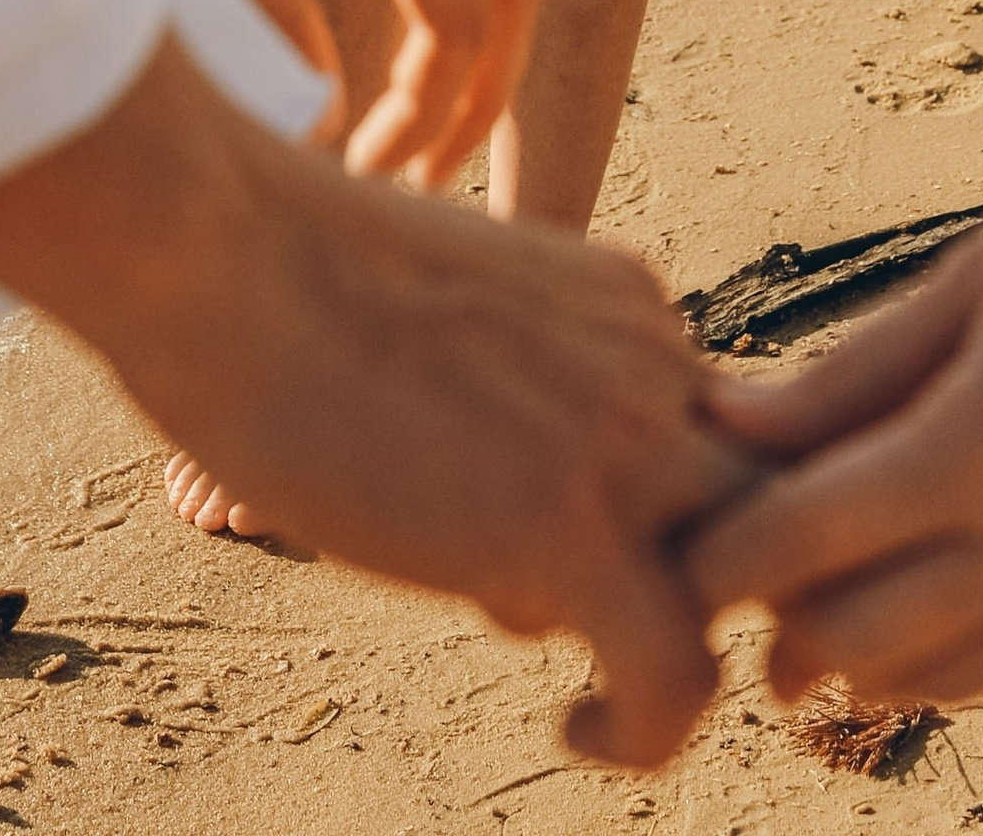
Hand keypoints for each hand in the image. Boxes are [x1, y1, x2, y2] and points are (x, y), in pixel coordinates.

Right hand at [0, 38, 758, 766]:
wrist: (220, 250)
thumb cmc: (278, 275)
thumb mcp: (444, 310)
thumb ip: (505, 381)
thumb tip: (493, 500)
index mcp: (624, 299)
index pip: (709, 427)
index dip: (668, 509)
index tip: (601, 562)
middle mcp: (650, 358)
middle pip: (762, 496)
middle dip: (725, 578)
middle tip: (645, 640)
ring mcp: (621, 439)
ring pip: (747, 578)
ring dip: (690, 646)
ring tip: (608, 699)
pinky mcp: (569, 529)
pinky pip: (677, 673)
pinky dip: (645, 731)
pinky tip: (574, 731)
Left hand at [683, 0, 982, 713]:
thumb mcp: (977, 274)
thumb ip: (847, 373)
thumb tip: (716, 432)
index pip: (800, 549)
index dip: (718, 559)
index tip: (676, 546)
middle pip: (864, 646)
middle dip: (789, 619)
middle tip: (755, 571)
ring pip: (958, 682)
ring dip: (886, 646)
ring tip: (847, 579)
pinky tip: (977, 584)